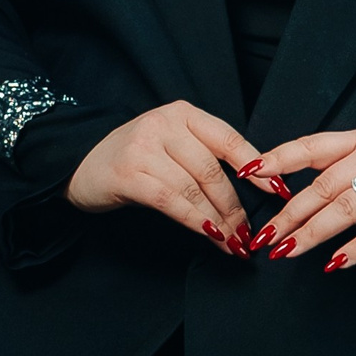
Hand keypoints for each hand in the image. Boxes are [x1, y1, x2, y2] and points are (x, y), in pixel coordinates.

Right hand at [67, 100, 257, 254]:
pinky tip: (209, 235)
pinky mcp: (128, 174)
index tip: (277, 191)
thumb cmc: (133, 159)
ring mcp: (143, 148)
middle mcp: (162, 124)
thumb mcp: (170, 145)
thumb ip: (203, 156)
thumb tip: (251, 187)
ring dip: (218, 221)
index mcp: (181, 113)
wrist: (78, 164)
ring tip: (232, 243)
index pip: (228, 139)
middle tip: (249, 234)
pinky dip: (195, 221)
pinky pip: (171, 201)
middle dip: (235, 207)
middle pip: (212, 170)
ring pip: (194, 188)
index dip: (257, 167)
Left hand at [240, 129, 355, 270]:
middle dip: (288, 213)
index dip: (279, 158)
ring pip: (346, 209)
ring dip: (312, 232)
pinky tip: (335, 262)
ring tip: (286, 250)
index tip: (249, 172)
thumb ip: (338, 167)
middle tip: (263, 235)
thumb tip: (287, 190)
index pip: (312, 147)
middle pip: (323, 186)